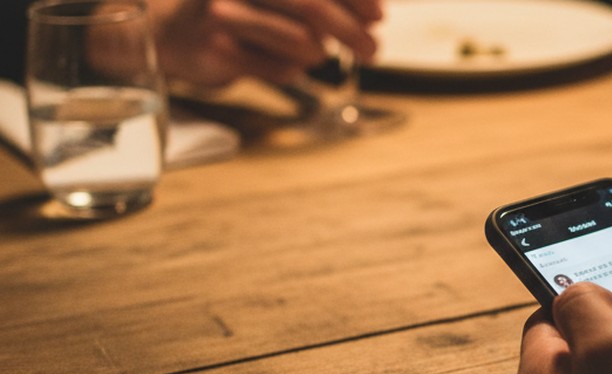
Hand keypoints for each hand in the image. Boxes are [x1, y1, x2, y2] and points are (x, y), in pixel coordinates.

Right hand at [149, 0, 382, 86]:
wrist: (173, 32)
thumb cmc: (241, 11)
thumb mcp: (278, 0)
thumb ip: (320, 1)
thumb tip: (373, 12)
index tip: (380, 15)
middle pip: (311, 6)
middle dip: (351, 31)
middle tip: (372, 50)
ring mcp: (225, 14)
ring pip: (301, 42)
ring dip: (317, 53)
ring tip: (311, 53)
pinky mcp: (219, 50)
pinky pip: (281, 70)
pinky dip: (291, 70)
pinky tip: (277, 62)